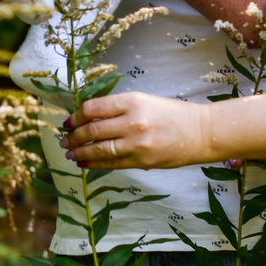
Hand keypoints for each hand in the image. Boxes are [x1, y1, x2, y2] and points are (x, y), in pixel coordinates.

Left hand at [61, 92, 215, 169]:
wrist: (201, 132)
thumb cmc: (173, 114)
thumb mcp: (145, 100)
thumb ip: (118, 108)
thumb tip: (88, 118)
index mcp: (132, 101)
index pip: (93, 108)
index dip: (76, 116)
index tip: (68, 121)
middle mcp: (133, 121)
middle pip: (92, 130)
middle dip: (74, 136)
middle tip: (64, 140)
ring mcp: (137, 143)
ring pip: (99, 149)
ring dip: (80, 152)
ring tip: (70, 153)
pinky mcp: (142, 161)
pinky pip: (111, 164)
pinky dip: (94, 165)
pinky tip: (84, 163)